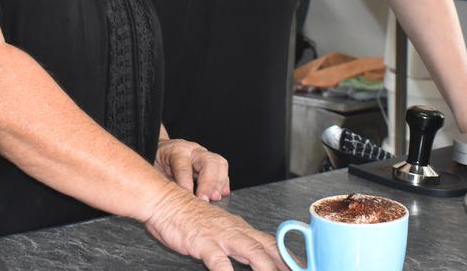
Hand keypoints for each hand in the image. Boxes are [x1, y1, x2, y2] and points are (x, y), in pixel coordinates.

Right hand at [144, 186, 287, 270]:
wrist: (165, 201)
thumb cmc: (188, 218)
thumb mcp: (217, 229)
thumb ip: (234, 244)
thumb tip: (250, 258)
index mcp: (239, 228)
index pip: (270, 243)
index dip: (287, 257)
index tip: (301, 268)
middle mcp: (234, 230)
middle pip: (266, 248)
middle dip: (284, 264)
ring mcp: (219, 236)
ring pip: (250, 252)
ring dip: (265, 268)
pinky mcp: (202, 242)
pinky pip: (218, 260)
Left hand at [156, 138, 230, 200]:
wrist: (161, 150)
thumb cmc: (157, 162)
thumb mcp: (154, 171)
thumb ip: (164, 183)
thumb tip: (173, 201)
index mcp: (176, 151)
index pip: (183, 166)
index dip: (186, 183)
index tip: (189, 198)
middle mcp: (192, 150)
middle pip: (208, 161)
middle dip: (209, 182)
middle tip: (205, 200)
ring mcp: (204, 154)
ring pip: (219, 163)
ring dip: (219, 182)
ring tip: (215, 198)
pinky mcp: (211, 161)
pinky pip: (222, 169)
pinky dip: (223, 182)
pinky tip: (221, 193)